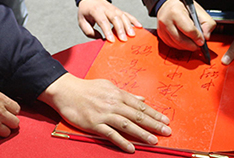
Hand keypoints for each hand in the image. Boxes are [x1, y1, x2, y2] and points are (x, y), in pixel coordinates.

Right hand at [39, 73, 170, 152]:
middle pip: (137, 115)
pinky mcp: (94, 124)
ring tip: (154, 141)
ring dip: (142, 134)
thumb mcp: (108, 86)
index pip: (140, 105)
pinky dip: (122, 141)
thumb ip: (126, 94)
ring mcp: (104, 114)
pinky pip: (110, 134)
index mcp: (117, 94)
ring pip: (127, 125)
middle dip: (154, 124)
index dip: (154, 113)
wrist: (66, 91)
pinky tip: (131, 148)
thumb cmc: (88, 88)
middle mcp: (113, 104)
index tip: (165, 120)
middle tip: (167, 131)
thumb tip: (142, 99)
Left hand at [77, 0, 142, 41]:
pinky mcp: (118, 10)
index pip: (103, 21)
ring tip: (132, 35)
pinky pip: (127, 14)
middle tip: (123, 40)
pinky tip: (139, 26)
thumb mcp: (81, 21)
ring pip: (122, 16)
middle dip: (120, 29)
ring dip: (128, 25)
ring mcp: (114, 8)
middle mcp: (106, 8)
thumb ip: (89, 31)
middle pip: (115, 17)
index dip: (107, 31)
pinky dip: (134, 20)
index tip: (111, 40)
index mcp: (95, 10)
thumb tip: (100, 39)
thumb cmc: (86, 11)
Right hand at [155, 0, 214, 51]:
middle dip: (192, 45)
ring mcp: (162, 28)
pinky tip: (185, 41)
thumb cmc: (183, 6)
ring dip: (186, 47)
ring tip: (193, 43)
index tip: (202, 41)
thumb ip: (207, 23)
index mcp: (176, 12)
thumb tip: (206, 36)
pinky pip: (171, 45)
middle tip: (199, 45)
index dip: (197, 37)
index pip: (188, 30)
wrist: (169, 3)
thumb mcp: (198, 10)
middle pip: (181, 40)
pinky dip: (180, 46)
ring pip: (176, 44)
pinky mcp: (161, 34)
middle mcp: (166, 20)